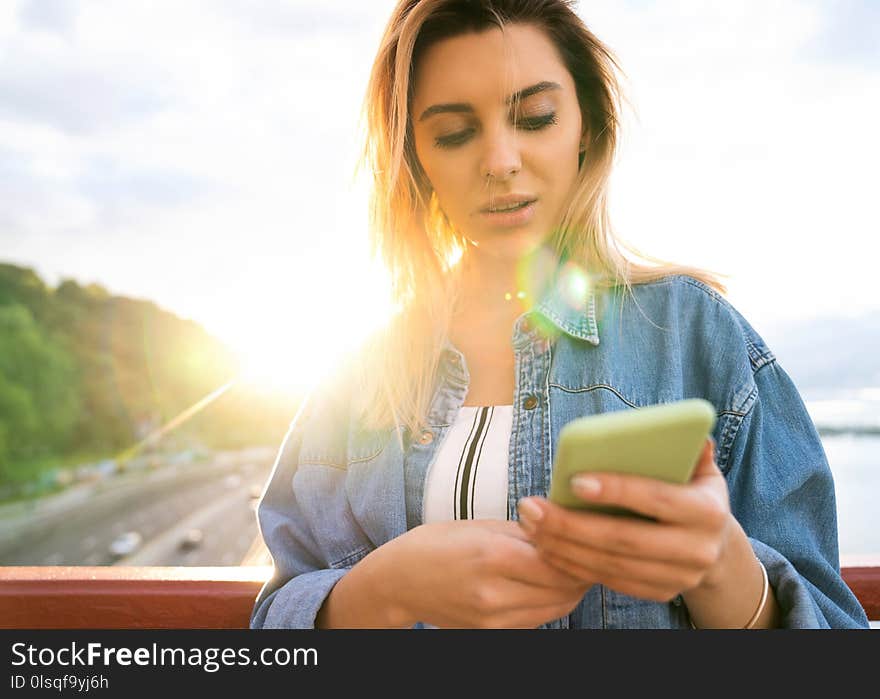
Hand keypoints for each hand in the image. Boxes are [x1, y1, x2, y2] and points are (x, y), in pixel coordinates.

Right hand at [380, 519, 591, 627]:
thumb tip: (562, 528)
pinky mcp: (493, 632)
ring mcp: (494, 619)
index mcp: (492, 556)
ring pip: (556, 608)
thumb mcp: (479, 526)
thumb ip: (524, 531)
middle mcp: (495, 593)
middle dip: (582, 569)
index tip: (588, 536)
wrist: (399, 582)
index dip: (579, 549)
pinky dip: (551, 602)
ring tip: (574, 566)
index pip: (557, 561)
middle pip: (563, 589)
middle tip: (589, 550)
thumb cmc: (436, 544)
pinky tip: (549, 583)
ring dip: (571, 588)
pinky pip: (538, 619)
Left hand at [517, 438, 733, 601]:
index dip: (617, 490)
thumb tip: (686, 430)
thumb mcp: (699, 467)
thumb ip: (687, 448)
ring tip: (530, 524)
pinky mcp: (659, 593)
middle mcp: (698, 550)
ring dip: (563, 546)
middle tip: (531, 508)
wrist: (714, 543)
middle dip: (571, 525)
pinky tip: (546, 546)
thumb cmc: (692, 490)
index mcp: (708, 511)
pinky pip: (609, 580)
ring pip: (610, 564)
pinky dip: (573, 565)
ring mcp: (679, 578)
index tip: (574, 480)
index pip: (657, 498)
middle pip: (624, 540)